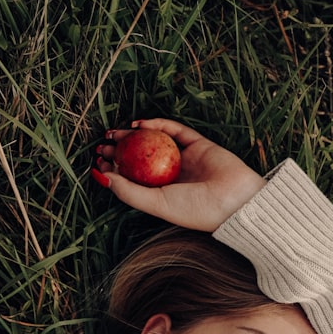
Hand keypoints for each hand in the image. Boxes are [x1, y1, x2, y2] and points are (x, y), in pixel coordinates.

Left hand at [93, 119, 267, 231]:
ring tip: (113, 133)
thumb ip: (129, 192)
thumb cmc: (196, 209)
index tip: (98, 161)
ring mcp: (185, 159)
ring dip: (134, 136)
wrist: (235, 200)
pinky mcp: (198, 144)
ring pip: (155, 141)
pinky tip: (138, 124)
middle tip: (102, 144)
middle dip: (120, 150)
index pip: (134, 179)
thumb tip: (101, 178)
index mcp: (162, 195)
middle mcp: (173, 176)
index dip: (115, 169)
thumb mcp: (156, 203)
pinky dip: (156, 124)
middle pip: (141, 158)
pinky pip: (174, 130)